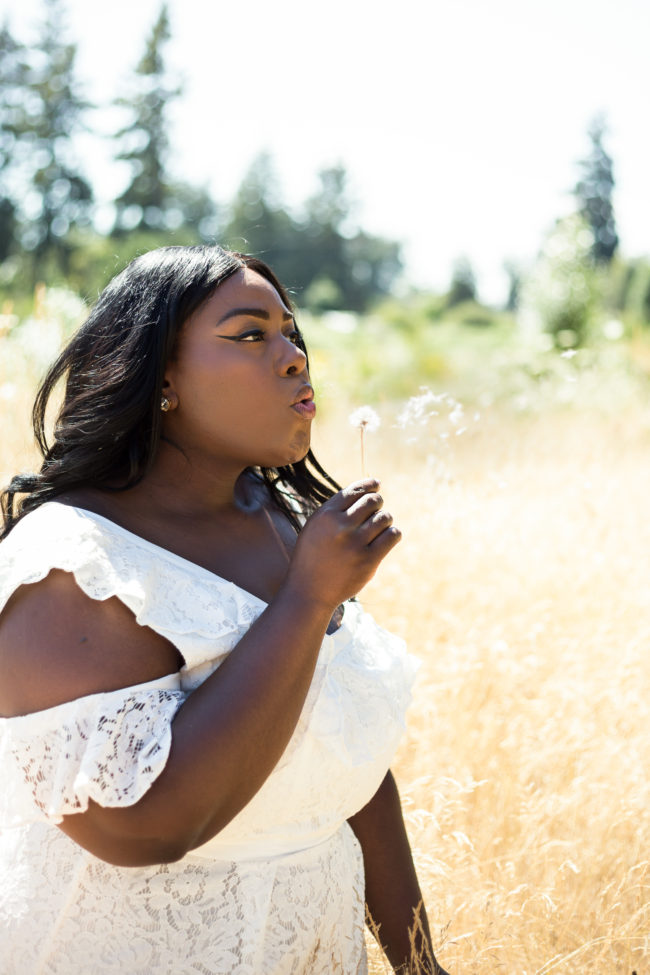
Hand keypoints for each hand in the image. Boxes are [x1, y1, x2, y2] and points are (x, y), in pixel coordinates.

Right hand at [285, 478, 400, 609]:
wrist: (309, 592)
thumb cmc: (313, 556)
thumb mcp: (315, 527)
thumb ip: (336, 509)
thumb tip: (367, 490)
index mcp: (325, 515)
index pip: (354, 491)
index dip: (369, 485)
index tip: (376, 484)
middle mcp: (340, 526)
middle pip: (372, 501)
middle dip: (377, 502)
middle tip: (376, 509)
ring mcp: (355, 544)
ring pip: (384, 517)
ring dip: (385, 519)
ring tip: (380, 525)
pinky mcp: (369, 561)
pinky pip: (392, 536)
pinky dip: (393, 533)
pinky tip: (387, 537)